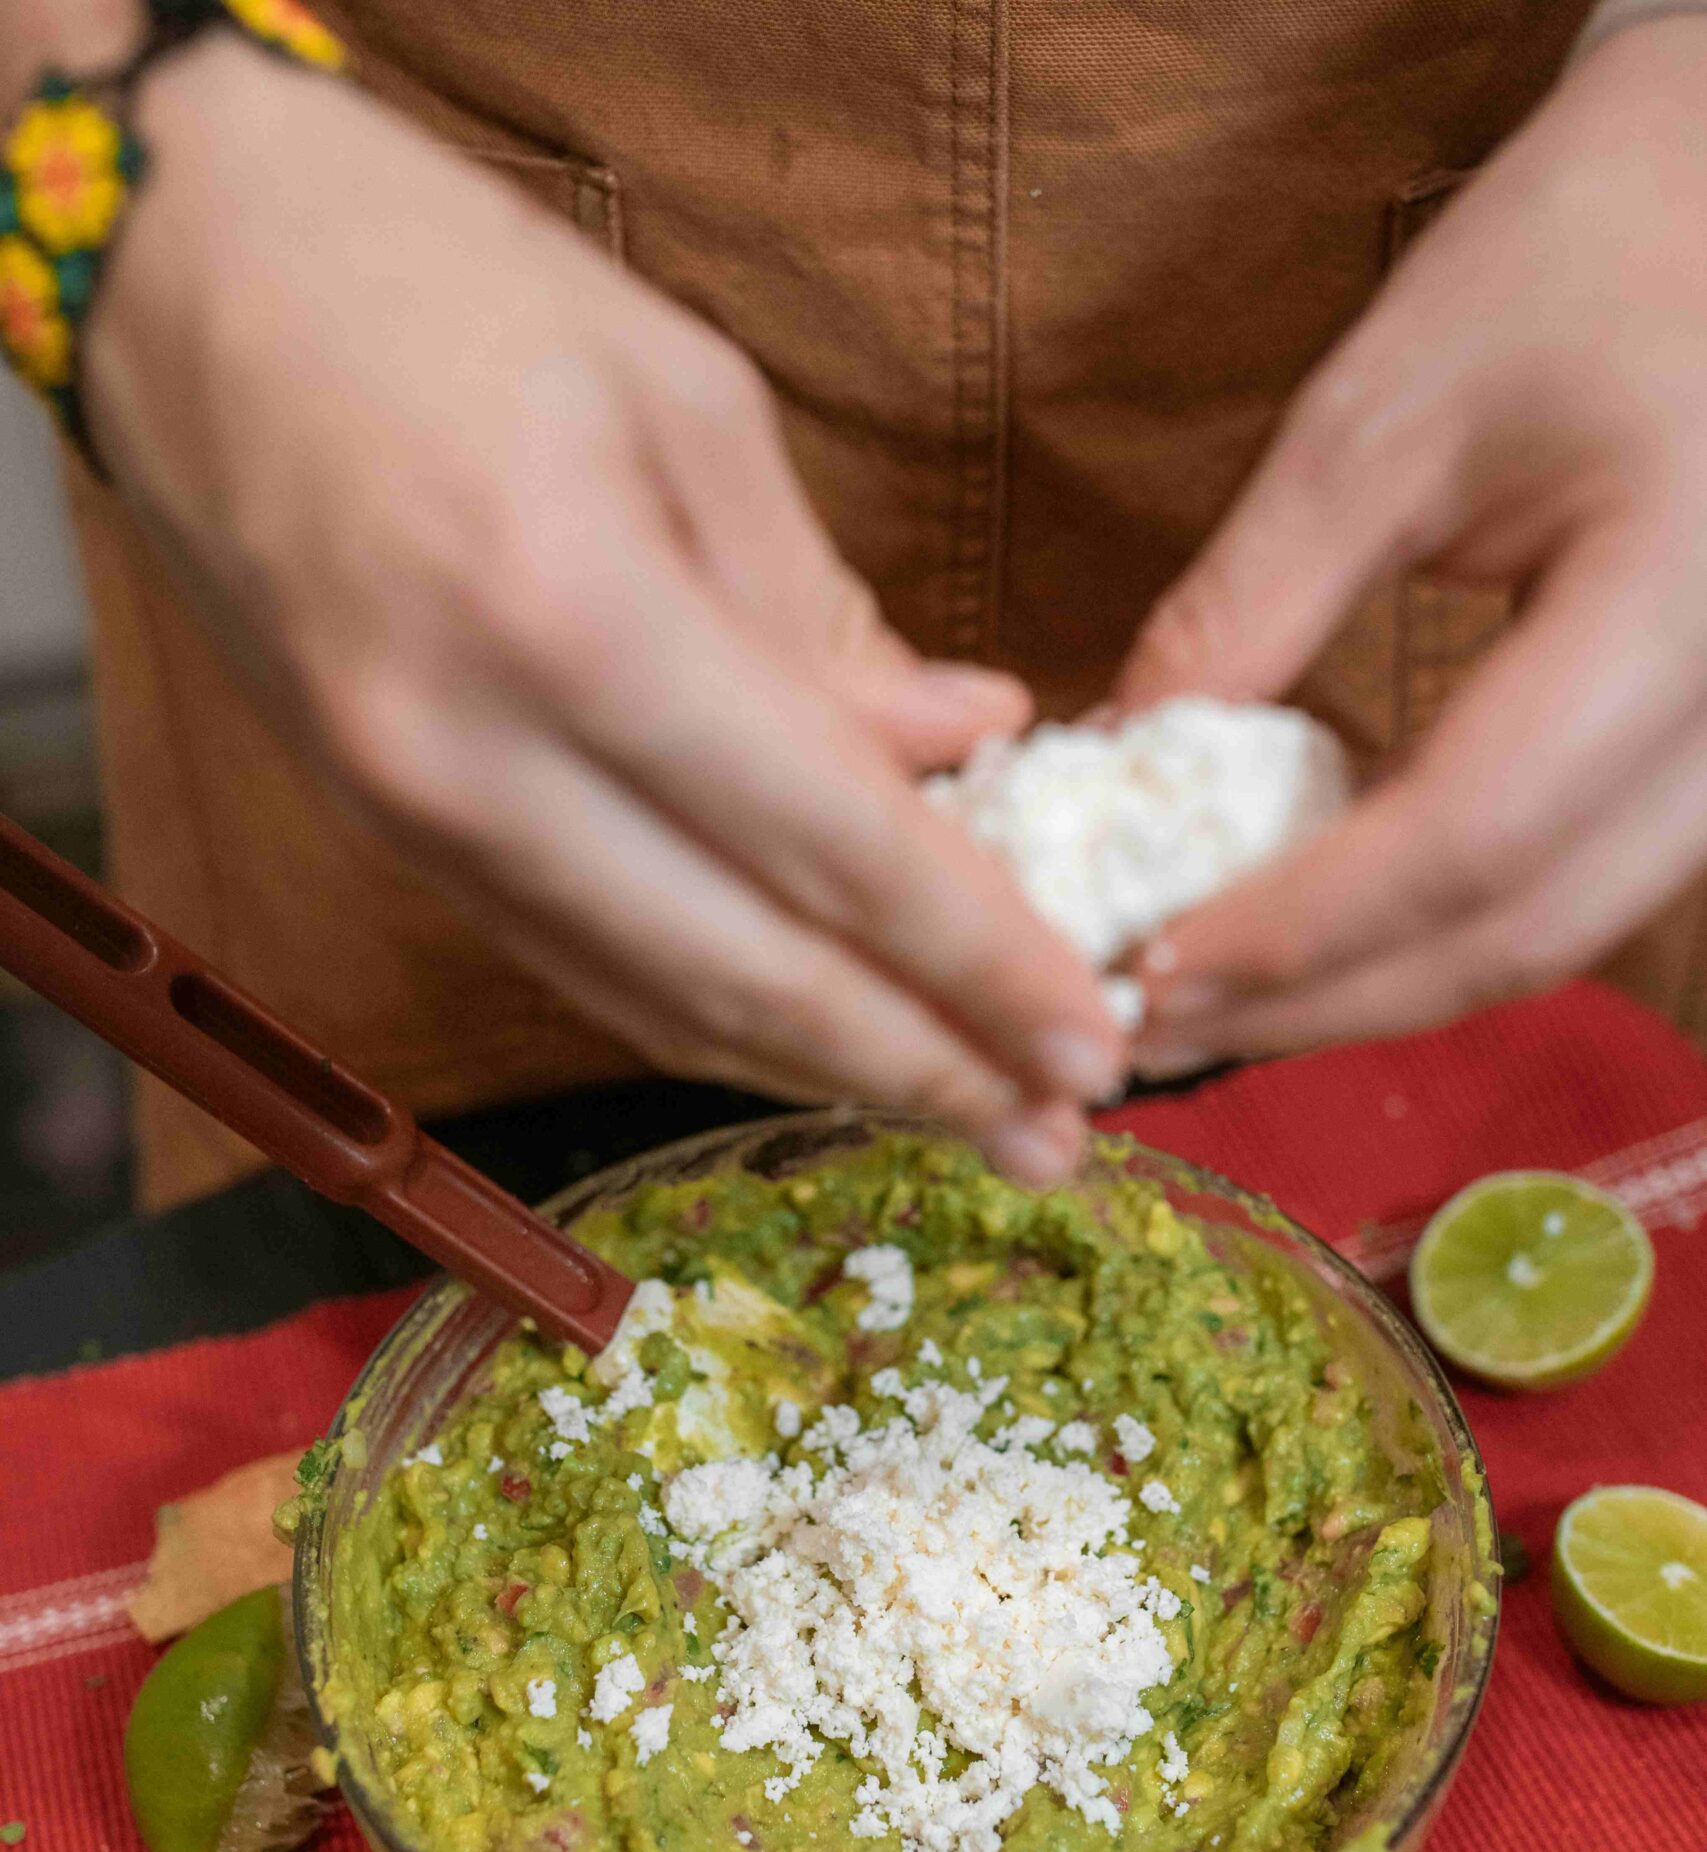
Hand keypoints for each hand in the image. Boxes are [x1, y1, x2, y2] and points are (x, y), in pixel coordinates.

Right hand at [84, 38, 1126, 1179]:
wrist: (169, 281)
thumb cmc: (432, 280)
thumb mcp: (684, 401)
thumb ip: (824, 615)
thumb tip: (965, 746)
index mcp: (573, 618)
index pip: (829, 846)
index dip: (976, 961)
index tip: (1093, 1041)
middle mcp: (479, 763)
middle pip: (746, 977)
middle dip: (922, 1070)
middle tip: (1060, 1139)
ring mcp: (417, 822)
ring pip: (659, 1003)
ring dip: (826, 1076)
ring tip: (972, 1120)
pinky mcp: (393, 837)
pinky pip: (583, 966)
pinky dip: (714, 1019)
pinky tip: (817, 1045)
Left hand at [1113, 17, 1706, 1074]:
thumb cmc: (1571, 263)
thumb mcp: (1383, 414)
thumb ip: (1252, 603)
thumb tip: (1114, 768)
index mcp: (1676, 600)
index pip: (1473, 833)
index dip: (1302, 927)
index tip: (1151, 967)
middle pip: (1521, 933)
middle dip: (1319, 1002)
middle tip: (1153, 1025)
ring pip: (1552, 938)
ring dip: (1371, 992)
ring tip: (1211, 1001)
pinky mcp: (1704, 763)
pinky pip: (1570, 890)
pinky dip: (1432, 934)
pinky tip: (1310, 936)